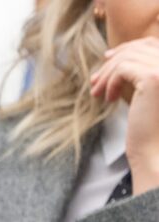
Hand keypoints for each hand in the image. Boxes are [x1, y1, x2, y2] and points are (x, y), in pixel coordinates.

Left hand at [90, 37, 158, 192]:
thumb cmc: (150, 126)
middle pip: (140, 47)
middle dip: (113, 60)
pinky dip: (110, 81)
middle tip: (95, 79)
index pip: (152, 44)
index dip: (128, 48)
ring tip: (97, 93)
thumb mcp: (147, 93)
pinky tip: (108, 98)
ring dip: (107, 74)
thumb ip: (139, 73)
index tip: (107, 59)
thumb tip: (114, 56)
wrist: (156, 152)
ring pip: (127, 58)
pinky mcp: (154, 78)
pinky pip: (123, 68)